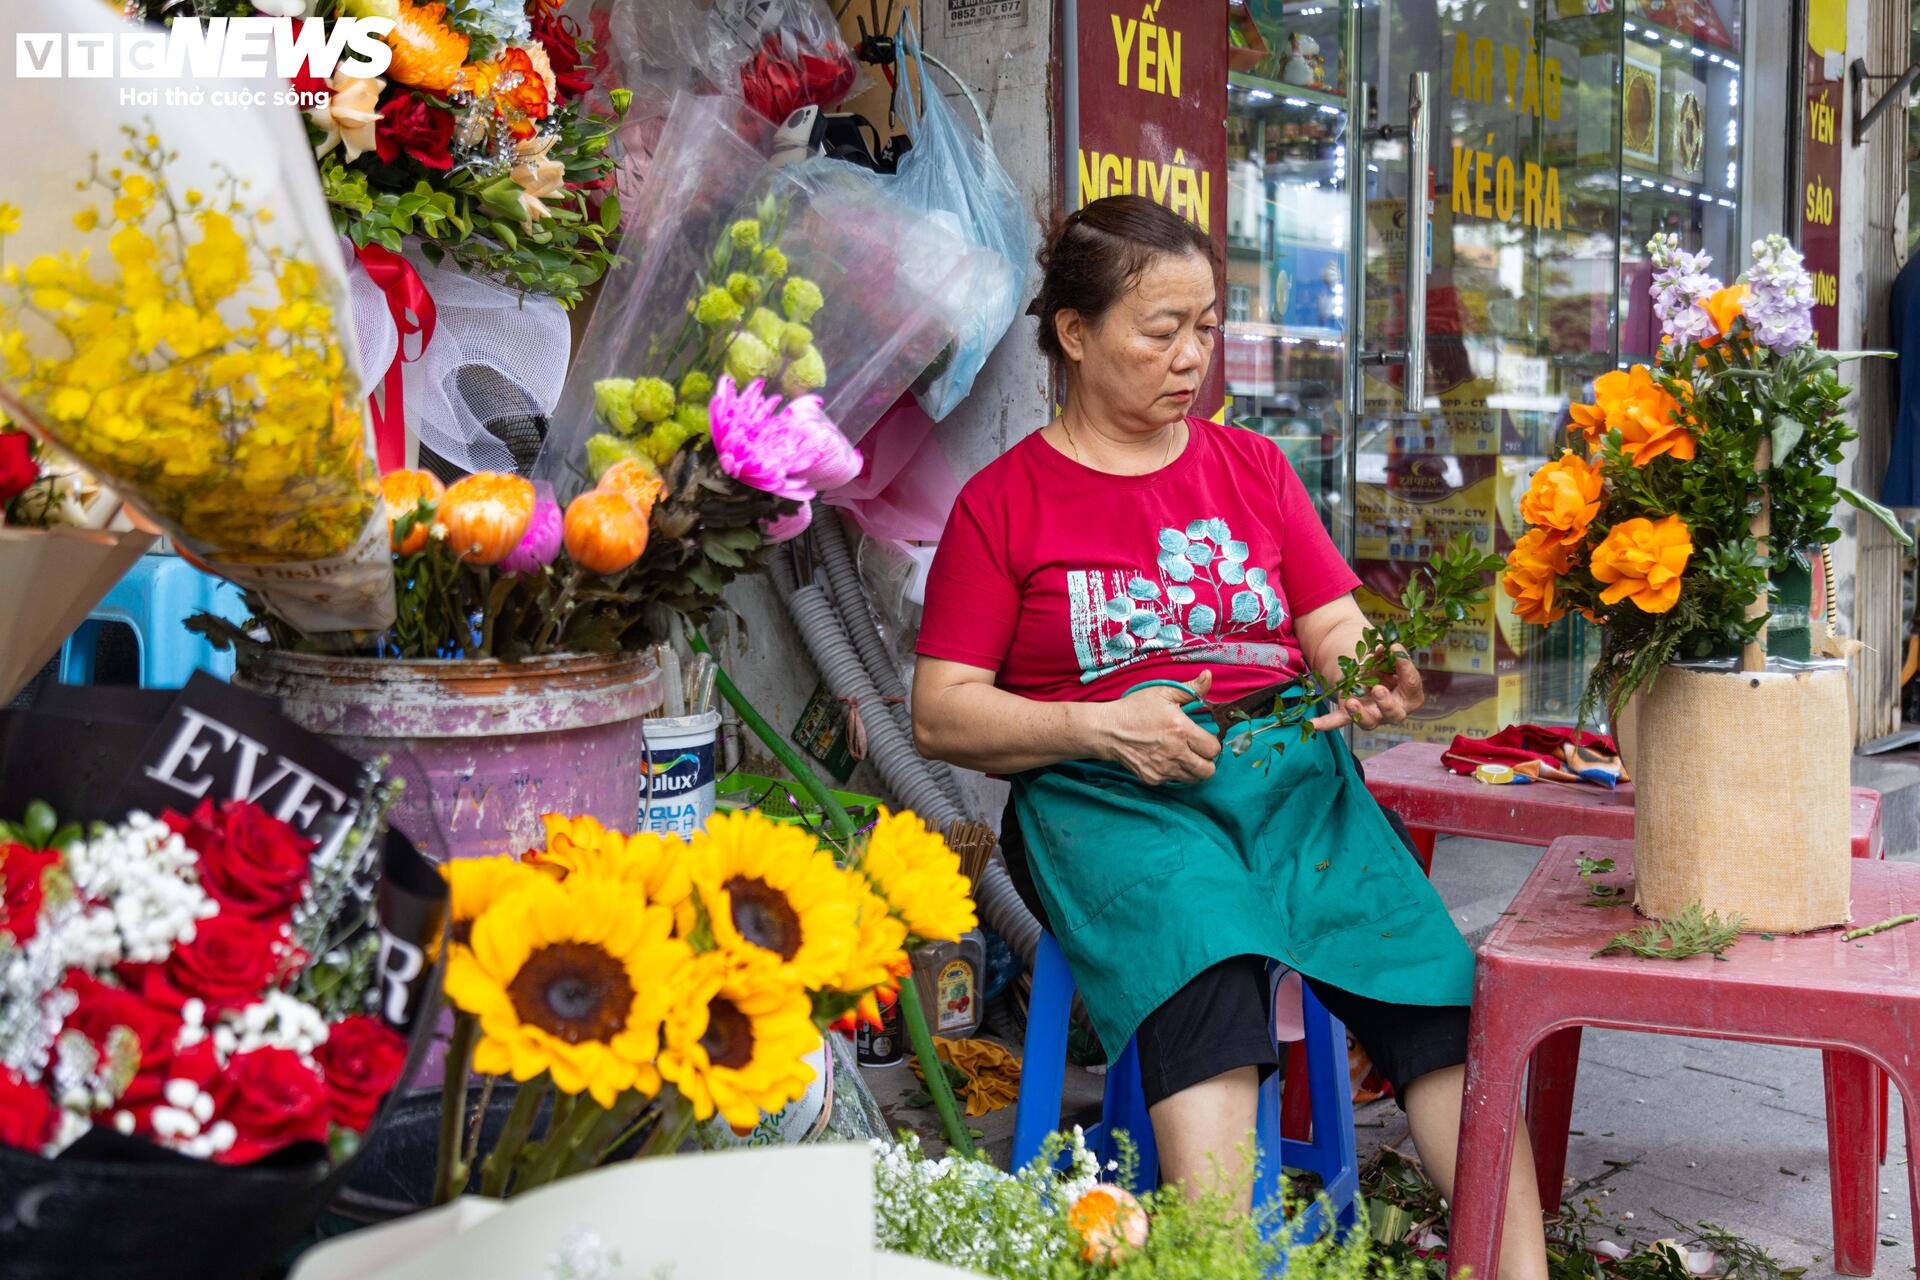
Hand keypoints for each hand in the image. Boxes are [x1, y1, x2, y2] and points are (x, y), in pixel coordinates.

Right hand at [1093, 669, 1221, 784]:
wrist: (1108, 729)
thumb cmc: (1136, 708)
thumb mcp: (1163, 692)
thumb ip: (1191, 688)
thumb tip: (1209, 676)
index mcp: (1182, 730)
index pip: (1213, 749)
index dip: (1211, 744)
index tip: (1203, 738)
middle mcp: (1175, 752)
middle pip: (1208, 770)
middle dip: (1207, 761)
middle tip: (1197, 751)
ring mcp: (1163, 768)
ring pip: (1193, 778)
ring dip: (1192, 768)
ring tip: (1183, 755)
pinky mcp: (1153, 778)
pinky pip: (1173, 781)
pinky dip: (1173, 772)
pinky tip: (1164, 758)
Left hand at [1308, 652, 1424, 731]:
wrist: (1363, 671)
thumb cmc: (1382, 665)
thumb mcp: (1384, 657)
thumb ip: (1384, 655)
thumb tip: (1382, 649)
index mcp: (1408, 693)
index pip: (1412, 684)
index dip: (1405, 667)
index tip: (1394, 648)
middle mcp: (1392, 709)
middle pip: (1395, 714)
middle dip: (1387, 703)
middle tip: (1377, 689)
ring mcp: (1371, 715)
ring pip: (1368, 722)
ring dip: (1359, 714)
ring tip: (1350, 701)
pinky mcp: (1350, 715)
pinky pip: (1339, 721)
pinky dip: (1326, 723)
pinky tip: (1313, 723)